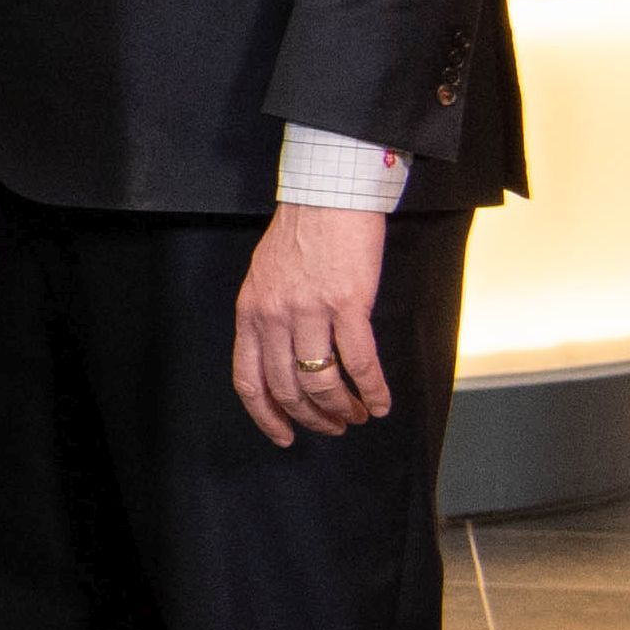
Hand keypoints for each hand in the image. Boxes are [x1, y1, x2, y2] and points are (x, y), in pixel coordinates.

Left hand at [233, 199, 399, 447]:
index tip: (284, 435)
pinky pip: (360, 361)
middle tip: (333, 426)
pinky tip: (380, 402)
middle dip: (312, 417)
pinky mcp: (347, 303)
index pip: (249, 380)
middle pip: (288, 388)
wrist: (328, 193)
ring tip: (358, 416)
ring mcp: (310, 311)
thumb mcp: (264, 278)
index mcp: (250, 313)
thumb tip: (282, 357)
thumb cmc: (301, 233)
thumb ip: (267, 318)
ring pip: (322, 382)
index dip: (266, 416)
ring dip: (343, 408)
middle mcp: (274, 317)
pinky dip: (372, 389)